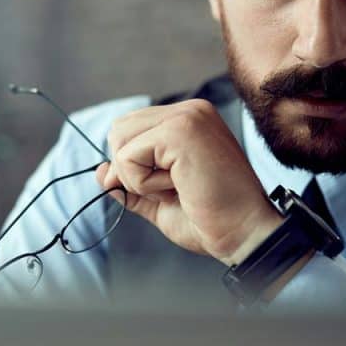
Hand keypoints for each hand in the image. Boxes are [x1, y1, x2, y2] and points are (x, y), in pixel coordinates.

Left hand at [95, 99, 282, 265]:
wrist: (245, 235)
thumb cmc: (213, 220)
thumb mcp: (161, 200)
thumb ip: (130, 183)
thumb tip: (100, 171)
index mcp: (190, 120)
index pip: (131, 128)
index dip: (129, 164)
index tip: (164, 189)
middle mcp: (190, 110)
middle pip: (119, 130)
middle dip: (130, 170)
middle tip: (172, 189)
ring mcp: (187, 117)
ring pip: (120, 141)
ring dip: (138, 177)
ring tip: (177, 188)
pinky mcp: (180, 131)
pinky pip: (128, 158)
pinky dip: (144, 184)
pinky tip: (180, 188)